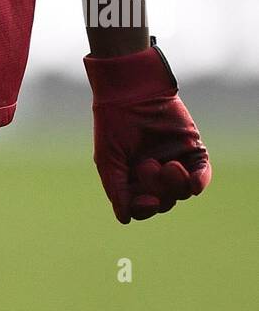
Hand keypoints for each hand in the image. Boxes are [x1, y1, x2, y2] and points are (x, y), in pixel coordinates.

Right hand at [84, 39, 210, 223]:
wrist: (130, 90)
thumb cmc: (113, 123)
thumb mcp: (108, 159)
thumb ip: (116, 189)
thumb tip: (124, 219)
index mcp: (133, 178)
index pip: (141, 206)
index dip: (144, 208)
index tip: (145, 201)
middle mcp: (155, 174)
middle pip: (164, 202)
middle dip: (158, 191)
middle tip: (147, 166)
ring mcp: (175, 161)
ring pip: (182, 192)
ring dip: (176, 186)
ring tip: (166, 165)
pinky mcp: (191, 149)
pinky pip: (201, 174)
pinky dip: (199, 181)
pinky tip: (192, 181)